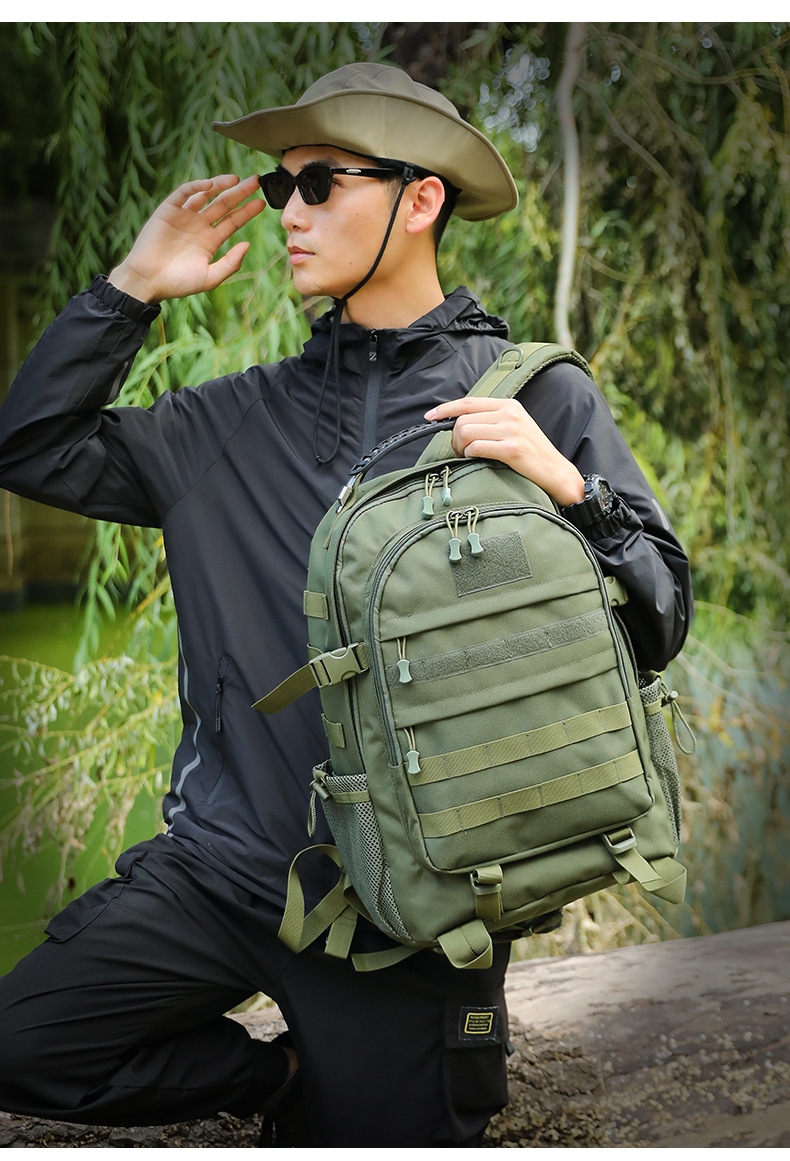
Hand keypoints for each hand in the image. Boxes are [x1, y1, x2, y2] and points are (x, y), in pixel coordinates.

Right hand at [108, 174, 264, 303]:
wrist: (148, 280)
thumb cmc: (178, 283)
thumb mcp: (210, 277)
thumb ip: (230, 263)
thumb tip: (247, 244)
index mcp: (210, 241)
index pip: (233, 221)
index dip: (247, 211)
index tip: (262, 203)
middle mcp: (199, 225)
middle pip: (224, 204)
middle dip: (240, 192)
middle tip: (256, 180)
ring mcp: (184, 216)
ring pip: (206, 195)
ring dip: (221, 185)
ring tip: (236, 179)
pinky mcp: (168, 210)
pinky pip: (184, 193)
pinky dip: (196, 186)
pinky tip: (210, 185)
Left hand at [424, 396, 584, 506]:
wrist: (556, 472)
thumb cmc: (531, 454)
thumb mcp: (514, 427)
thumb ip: (491, 421)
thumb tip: (460, 423)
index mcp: (508, 405)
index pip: (468, 402)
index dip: (445, 409)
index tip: (430, 416)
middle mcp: (509, 413)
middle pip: (463, 420)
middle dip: (454, 438)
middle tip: (460, 451)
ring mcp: (511, 430)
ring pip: (465, 433)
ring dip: (460, 448)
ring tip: (468, 456)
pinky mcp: (511, 448)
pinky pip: (476, 447)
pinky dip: (469, 455)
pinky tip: (475, 460)